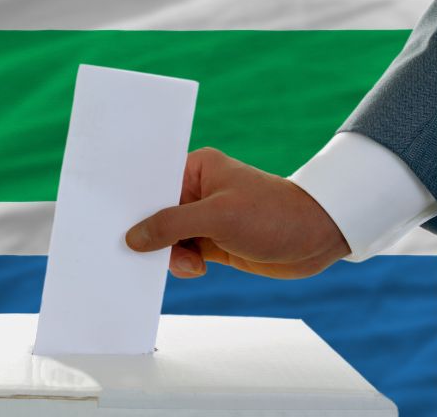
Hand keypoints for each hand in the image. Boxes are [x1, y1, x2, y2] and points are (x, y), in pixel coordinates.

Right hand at [125, 147, 349, 278]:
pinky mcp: (214, 242)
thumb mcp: (217, 217)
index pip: (151, 183)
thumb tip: (134, 238)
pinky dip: (183, 264)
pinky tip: (197, 269)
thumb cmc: (275, 214)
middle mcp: (196, 191)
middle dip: (151, 235)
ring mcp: (205, 218)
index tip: (117, 223)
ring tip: (191, 263)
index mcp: (195, 168)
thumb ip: (171, 226)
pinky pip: (184, 253)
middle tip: (147, 252)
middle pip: (155, 214)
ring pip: (168, 238)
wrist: (319, 237)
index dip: (133, 204)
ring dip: (171, 254)